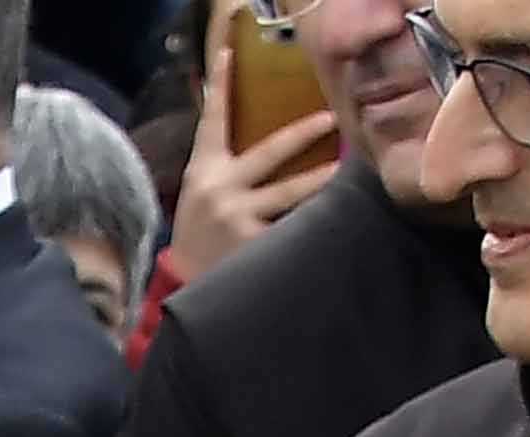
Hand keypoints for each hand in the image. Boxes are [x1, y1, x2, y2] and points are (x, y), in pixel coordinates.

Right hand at [173, 15, 341, 287]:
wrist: (184, 287)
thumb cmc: (199, 235)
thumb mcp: (201, 194)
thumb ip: (226, 167)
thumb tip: (266, 140)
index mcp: (204, 172)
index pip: (212, 121)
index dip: (219, 86)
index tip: (228, 55)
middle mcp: (220, 190)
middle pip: (269, 151)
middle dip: (303, 134)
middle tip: (332, 118)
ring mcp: (238, 218)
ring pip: (290, 192)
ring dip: (320, 179)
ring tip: (345, 170)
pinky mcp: (254, 246)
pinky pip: (292, 227)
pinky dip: (314, 222)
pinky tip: (335, 221)